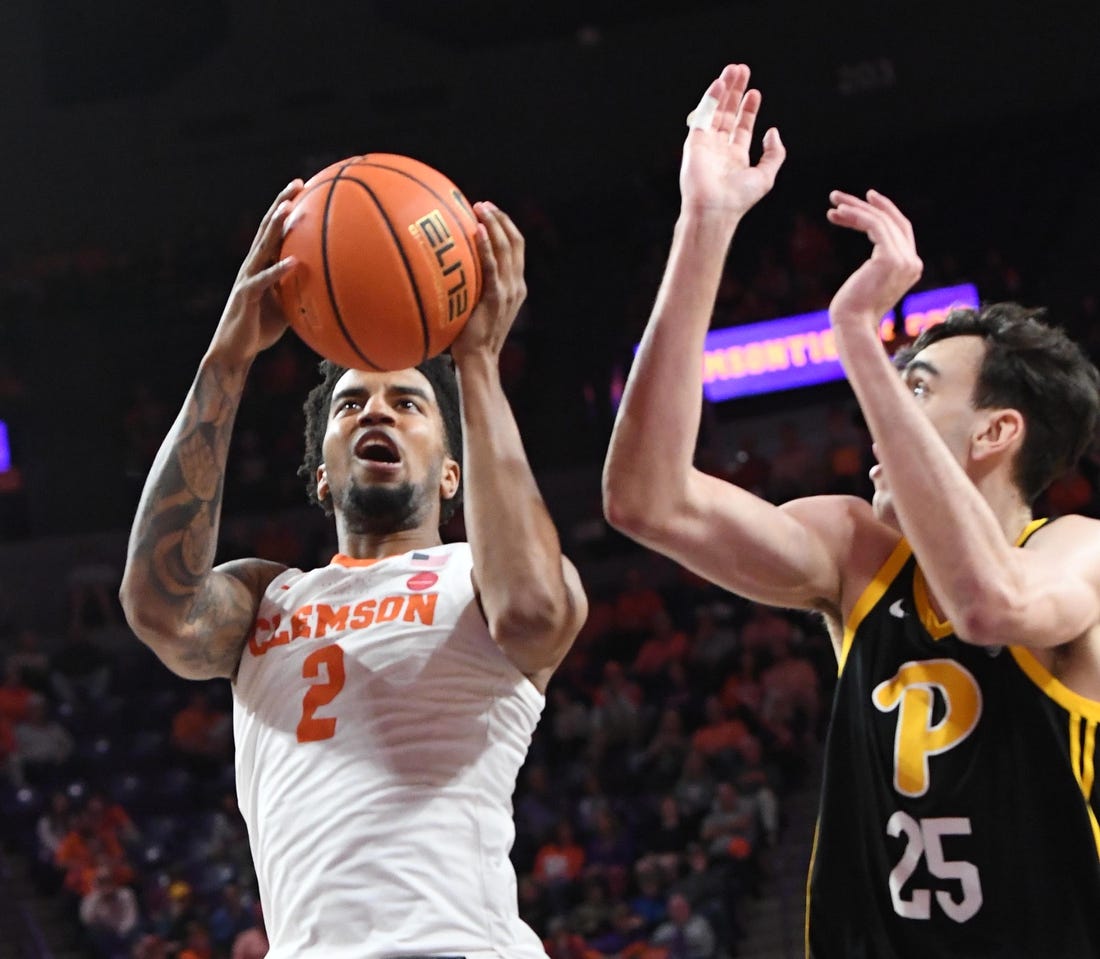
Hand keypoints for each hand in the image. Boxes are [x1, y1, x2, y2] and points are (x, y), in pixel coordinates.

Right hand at [209, 179, 302, 364]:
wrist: (235, 350)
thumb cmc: (261, 328)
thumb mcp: (287, 305)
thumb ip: (300, 289)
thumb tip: (328, 285)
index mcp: (262, 264)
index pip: (274, 230)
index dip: (286, 208)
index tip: (303, 188)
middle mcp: (253, 265)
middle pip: (267, 228)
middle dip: (281, 204)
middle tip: (298, 184)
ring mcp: (248, 278)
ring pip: (262, 247)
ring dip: (275, 227)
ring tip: (289, 209)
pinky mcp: (247, 296)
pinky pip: (264, 281)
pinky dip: (279, 271)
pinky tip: (295, 262)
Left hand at [450, 201, 526, 361]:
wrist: (478, 360)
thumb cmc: (469, 337)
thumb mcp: (476, 308)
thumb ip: (473, 288)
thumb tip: (451, 270)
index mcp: (515, 286)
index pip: (516, 248)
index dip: (505, 225)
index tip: (489, 211)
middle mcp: (516, 285)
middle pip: (515, 242)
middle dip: (500, 218)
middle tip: (482, 204)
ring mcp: (508, 291)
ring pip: (507, 247)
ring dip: (494, 224)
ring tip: (479, 208)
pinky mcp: (496, 297)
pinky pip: (492, 265)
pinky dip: (487, 245)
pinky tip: (476, 230)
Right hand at [680, 63, 785, 220]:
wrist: (715, 208)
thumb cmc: (739, 198)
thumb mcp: (766, 175)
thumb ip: (774, 154)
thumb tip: (773, 131)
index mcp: (735, 157)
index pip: (742, 127)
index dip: (749, 109)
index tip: (755, 92)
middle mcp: (720, 149)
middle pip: (728, 114)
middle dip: (736, 92)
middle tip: (742, 71)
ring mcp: (706, 144)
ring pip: (716, 110)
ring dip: (724, 89)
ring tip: (733, 69)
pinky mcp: (695, 142)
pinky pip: (703, 115)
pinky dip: (710, 98)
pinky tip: (719, 83)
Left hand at [827, 189, 922, 329]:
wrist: (853, 326)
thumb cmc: (852, 311)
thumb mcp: (867, 285)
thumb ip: (876, 269)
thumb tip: (869, 264)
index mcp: (911, 268)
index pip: (900, 231)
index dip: (883, 213)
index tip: (861, 203)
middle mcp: (912, 262)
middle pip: (892, 221)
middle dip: (866, 206)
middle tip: (839, 196)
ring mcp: (905, 260)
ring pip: (881, 221)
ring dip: (855, 208)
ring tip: (832, 201)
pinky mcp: (891, 258)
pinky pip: (874, 226)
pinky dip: (856, 216)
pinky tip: (837, 213)